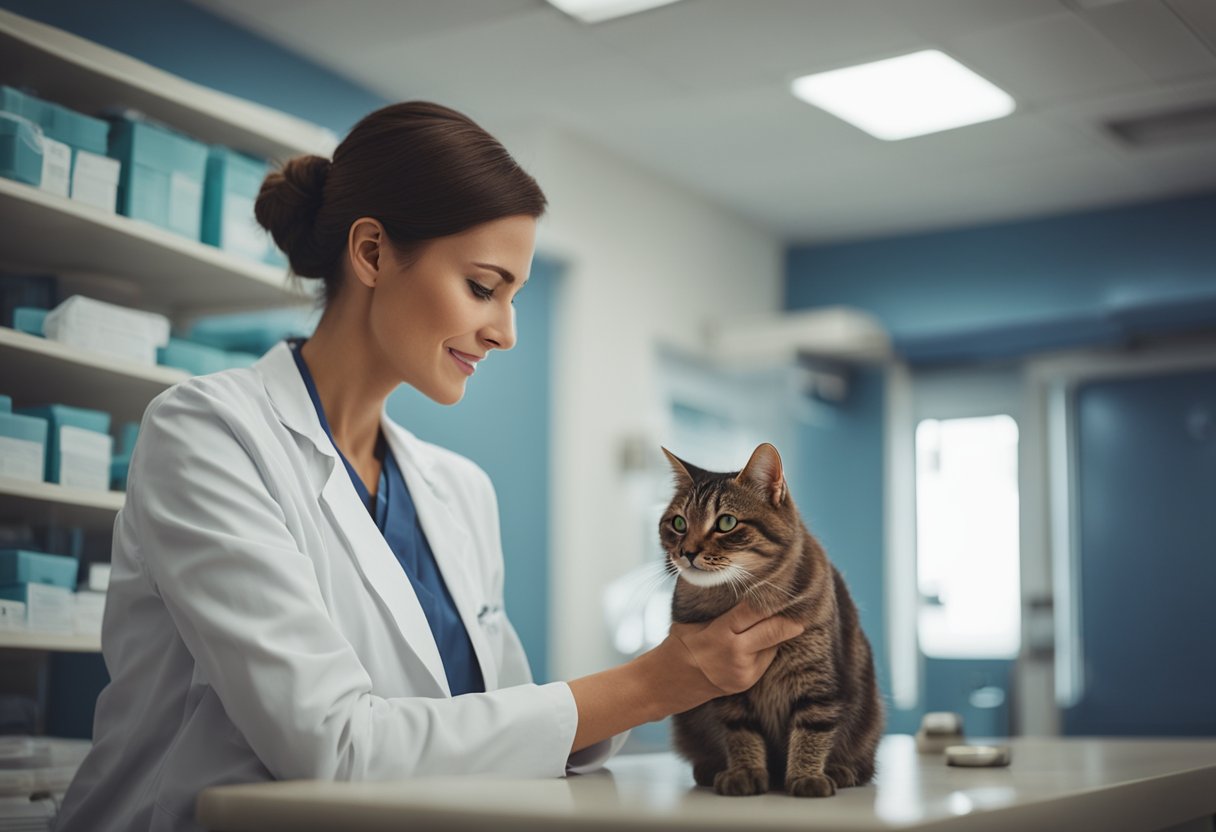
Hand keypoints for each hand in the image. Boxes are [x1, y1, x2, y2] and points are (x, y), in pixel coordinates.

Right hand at [658, 600, 804, 708]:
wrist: (669, 683)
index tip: (784, 590)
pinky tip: (762, 638)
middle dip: (790, 618)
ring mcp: (744, 672)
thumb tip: (746, 590)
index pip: (753, 611)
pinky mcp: (748, 682)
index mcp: (719, 634)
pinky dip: (767, 646)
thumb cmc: (680, 644)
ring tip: (780, 617)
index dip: (771, 600)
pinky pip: (766, 658)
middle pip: (774, 630)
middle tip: (802, 605)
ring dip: (777, 632)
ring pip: (773, 644)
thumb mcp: (693, 622)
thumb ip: (721, 611)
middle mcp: (735, 654)